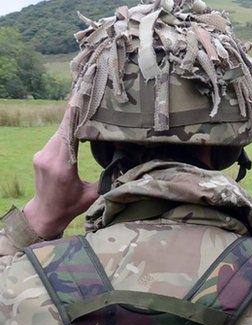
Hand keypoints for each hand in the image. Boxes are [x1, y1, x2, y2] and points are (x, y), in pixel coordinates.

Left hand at [23, 109, 98, 237]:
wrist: (45, 214)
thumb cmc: (71, 206)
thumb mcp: (93, 194)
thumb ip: (106, 178)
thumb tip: (126, 165)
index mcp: (62, 167)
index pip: (69, 134)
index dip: (76, 117)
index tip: (83, 100)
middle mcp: (48, 158)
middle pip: (63, 130)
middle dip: (76, 115)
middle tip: (88, 98)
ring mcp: (41, 155)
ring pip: (59, 133)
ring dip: (71, 123)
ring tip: (85, 109)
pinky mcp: (39, 156)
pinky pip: (55, 140)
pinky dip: (65, 132)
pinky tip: (75, 125)